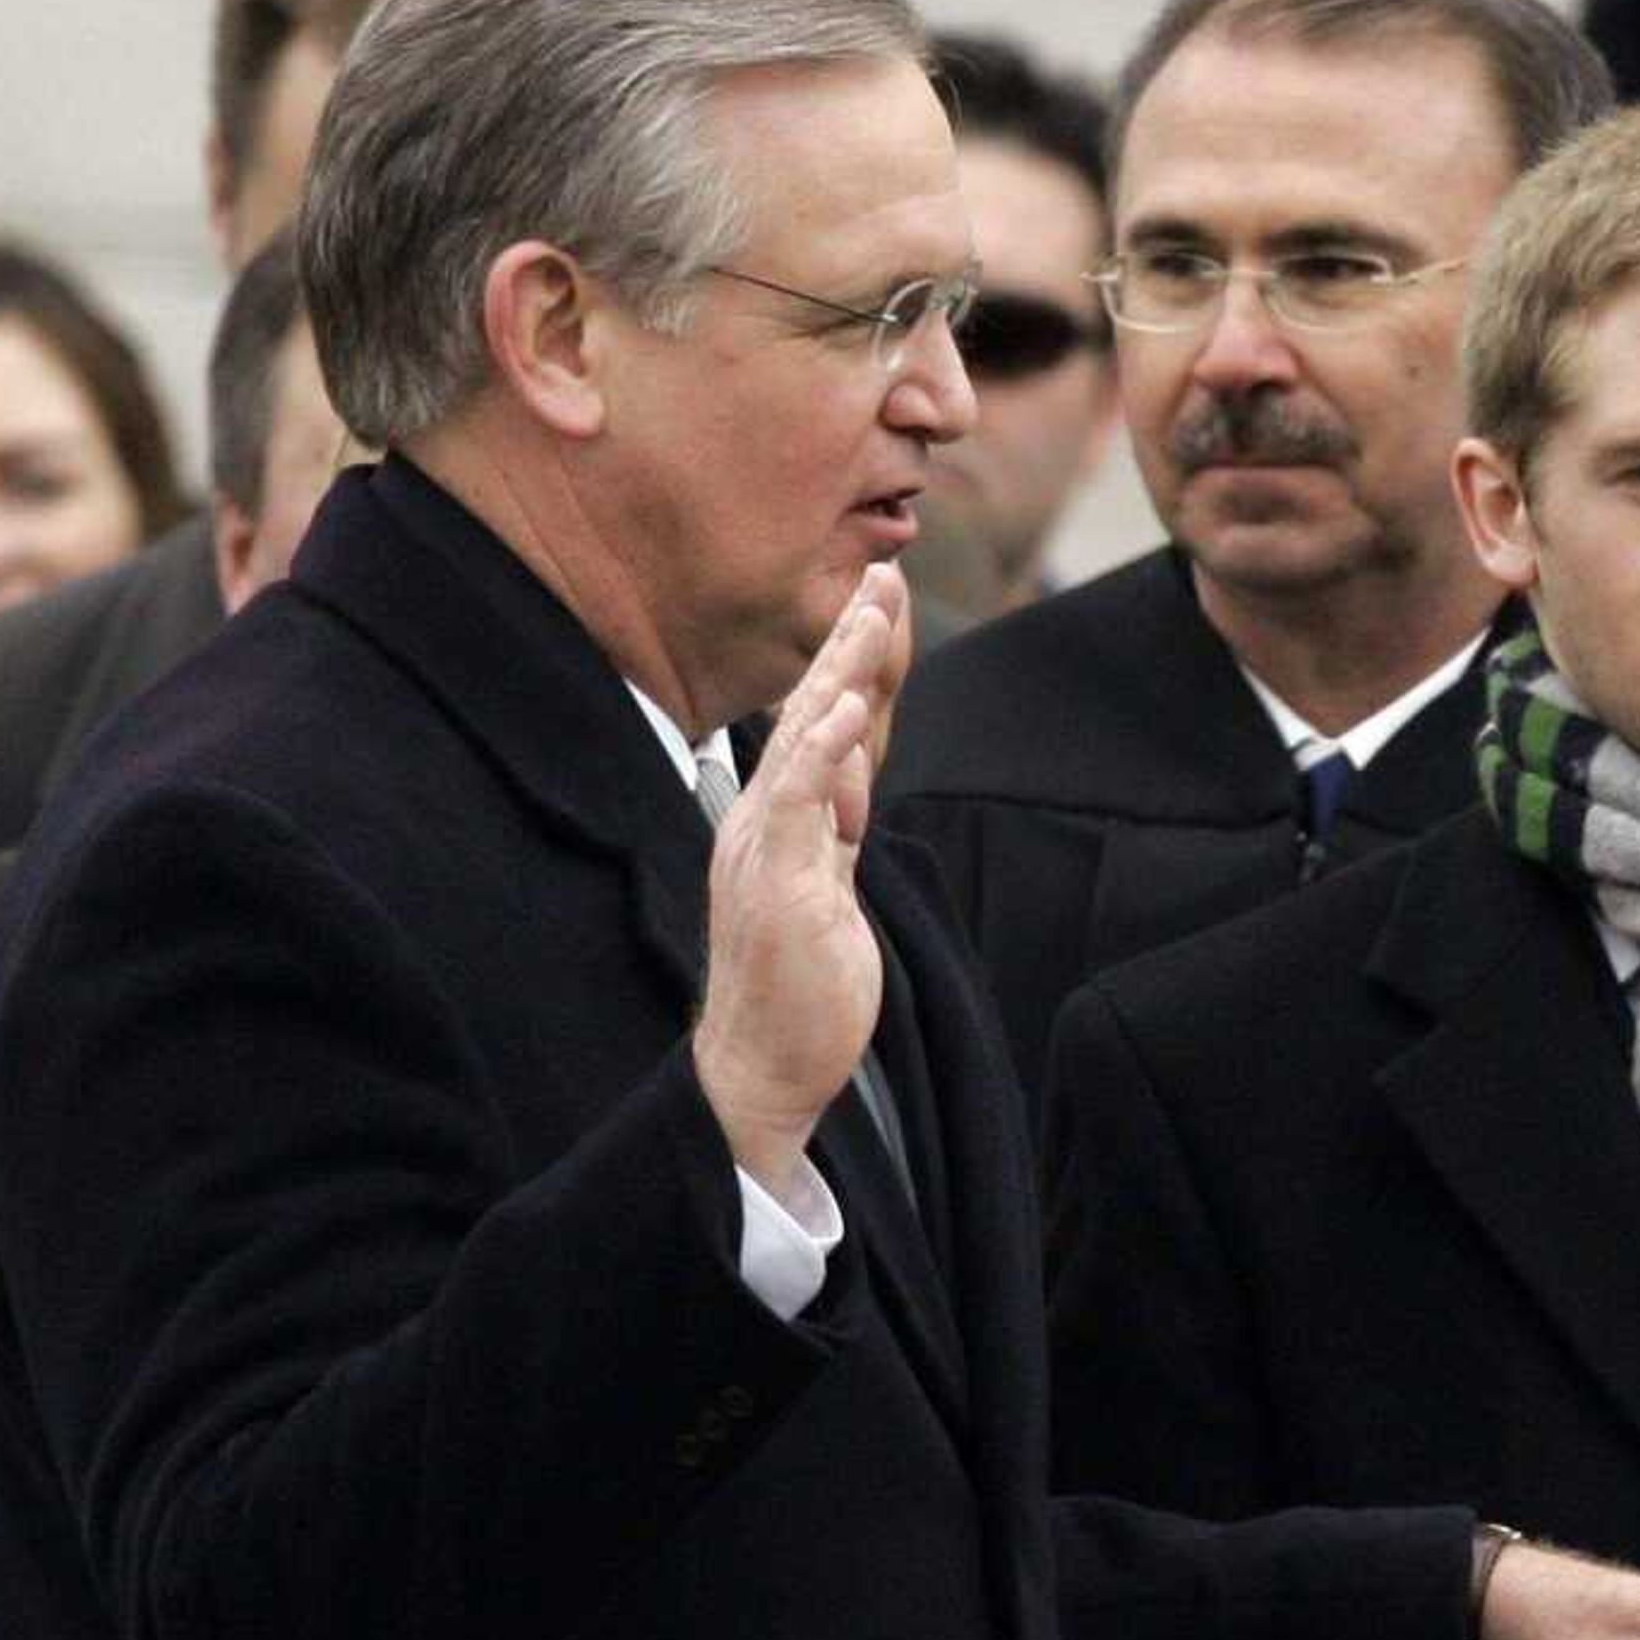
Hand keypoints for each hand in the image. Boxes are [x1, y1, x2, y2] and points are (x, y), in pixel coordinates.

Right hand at [692, 566, 910, 1191]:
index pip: (817, 728)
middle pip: (808, 714)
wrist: (759, 1068)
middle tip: (881, 571)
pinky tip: (842, 705)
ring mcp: (763, 850)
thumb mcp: (826, 892)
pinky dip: (820, 750)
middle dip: (847, 642)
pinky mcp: (776, 885)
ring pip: (801, 741)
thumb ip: (834, 835)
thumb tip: (849, 789)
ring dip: (838, 673)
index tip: (879, 601)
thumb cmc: (795, 988)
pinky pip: (794, 803)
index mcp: (774, 823)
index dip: (849, 663)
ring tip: (870, 610)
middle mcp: (760, 823)